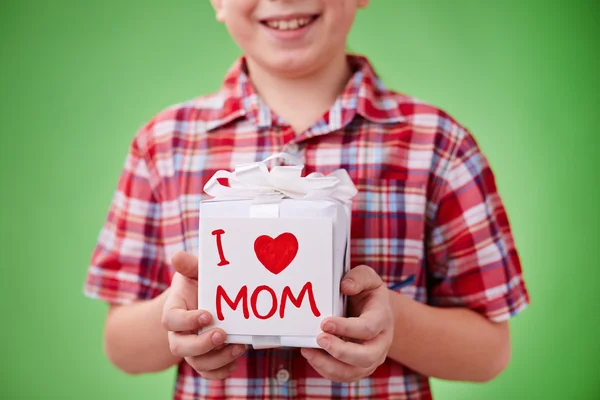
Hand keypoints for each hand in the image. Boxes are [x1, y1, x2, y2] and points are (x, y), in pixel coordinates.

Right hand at [162, 251, 245, 378]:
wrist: (204, 299)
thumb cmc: (199, 283)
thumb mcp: (195, 271)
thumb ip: (189, 264)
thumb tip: (177, 256)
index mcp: (174, 310)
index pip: (171, 320)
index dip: (187, 321)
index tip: (208, 314)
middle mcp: (179, 333)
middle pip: (180, 347)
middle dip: (201, 345)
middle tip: (222, 334)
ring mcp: (191, 347)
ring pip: (196, 363)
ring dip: (217, 359)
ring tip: (237, 347)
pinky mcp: (204, 358)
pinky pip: (208, 372)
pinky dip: (221, 371)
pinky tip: (235, 361)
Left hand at [300, 265, 392, 381]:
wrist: (376, 311)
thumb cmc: (367, 293)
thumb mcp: (367, 277)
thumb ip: (358, 278)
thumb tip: (345, 286)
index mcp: (383, 319)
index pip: (368, 329)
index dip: (347, 328)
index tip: (325, 323)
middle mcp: (381, 343)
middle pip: (366, 357)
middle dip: (340, 352)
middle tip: (319, 339)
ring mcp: (371, 358)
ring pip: (353, 372)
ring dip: (329, 365)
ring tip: (308, 351)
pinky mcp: (359, 367)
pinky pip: (343, 376)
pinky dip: (325, 370)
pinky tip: (311, 356)